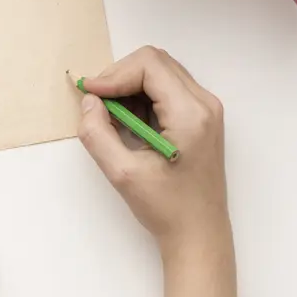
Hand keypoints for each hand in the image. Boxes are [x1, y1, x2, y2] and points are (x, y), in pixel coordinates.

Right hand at [77, 47, 235, 296]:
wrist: (199, 235)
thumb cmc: (166, 208)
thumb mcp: (122, 173)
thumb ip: (97, 133)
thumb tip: (89, 101)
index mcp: (191, 114)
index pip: (149, 65)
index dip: (114, 74)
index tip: (91, 95)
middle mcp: (204, 104)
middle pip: (156, 61)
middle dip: (120, 76)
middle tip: (98, 103)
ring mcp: (206, 109)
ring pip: (161, 71)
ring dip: (130, 85)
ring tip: (112, 116)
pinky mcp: (201, 117)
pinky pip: (167, 88)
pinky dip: (142, 96)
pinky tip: (130, 122)